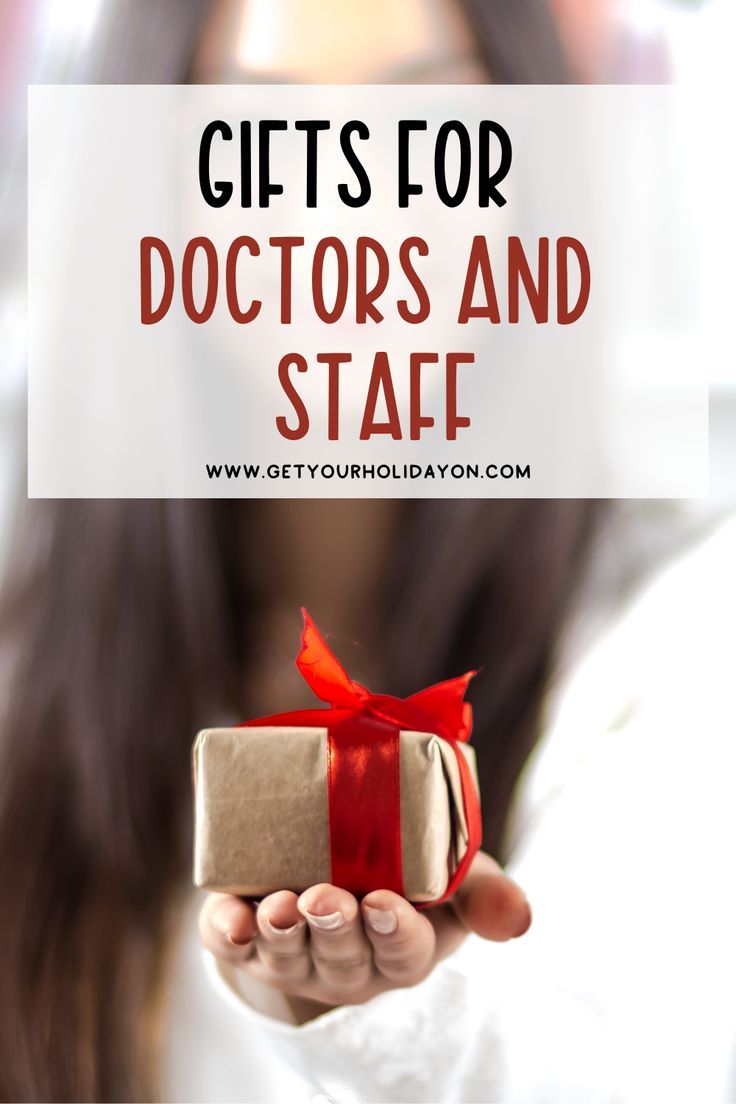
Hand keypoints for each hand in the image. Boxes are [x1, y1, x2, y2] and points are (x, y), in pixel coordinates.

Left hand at [198, 852, 530, 1010]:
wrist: (345, 867)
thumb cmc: (412, 876)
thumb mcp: (457, 884)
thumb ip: (487, 896)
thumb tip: (521, 918)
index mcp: (402, 947)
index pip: (402, 951)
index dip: (392, 932)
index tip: (383, 903)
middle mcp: (348, 960)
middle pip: (341, 953)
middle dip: (331, 927)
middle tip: (323, 898)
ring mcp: (296, 953)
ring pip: (287, 953)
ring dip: (280, 932)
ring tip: (278, 906)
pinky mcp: (249, 935)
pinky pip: (233, 943)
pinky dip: (227, 932)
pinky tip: (230, 918)